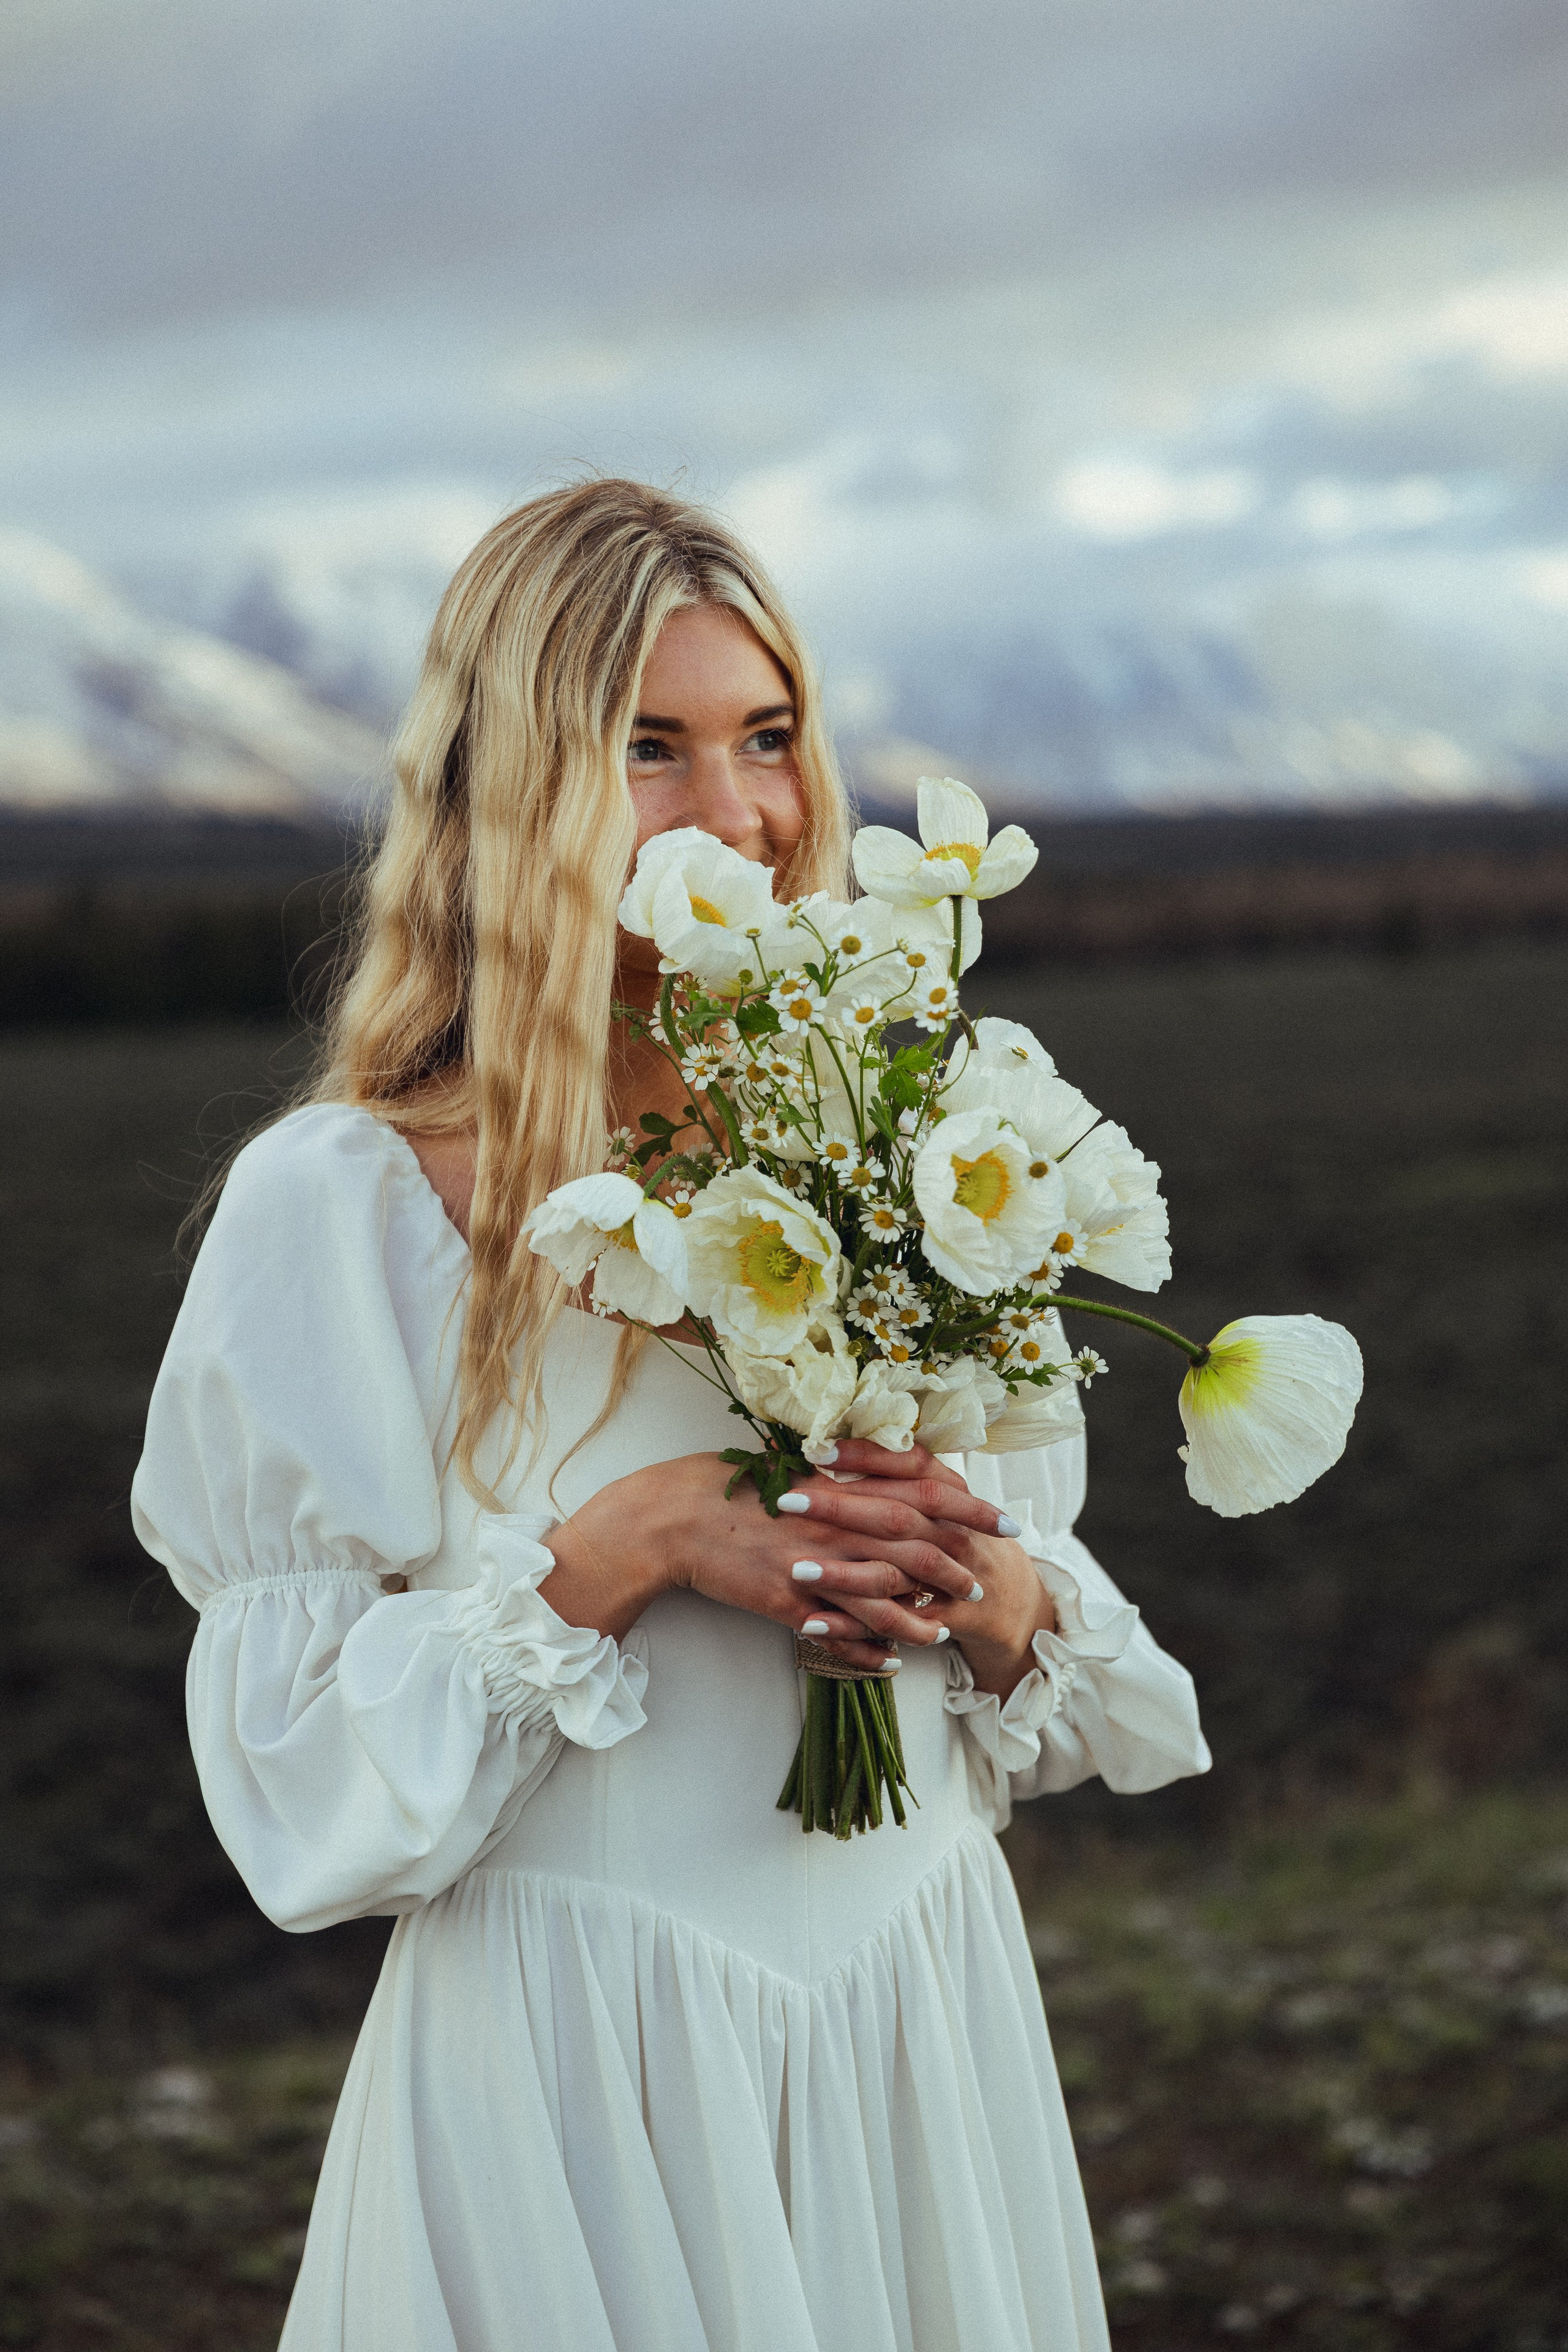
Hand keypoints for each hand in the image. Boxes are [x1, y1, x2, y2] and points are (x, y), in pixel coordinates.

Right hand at [541, 1447, 1013, 1676]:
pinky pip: (838, 1632)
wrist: (673, 1518)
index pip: (923, 1492)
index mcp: (840, 1484)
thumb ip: (839, 1476)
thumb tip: (878, 1476)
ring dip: (919, 1616)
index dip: (970, 1509)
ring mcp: (812, 1565)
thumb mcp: (789, 1469)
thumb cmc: (728, 1485)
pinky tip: (889, 1662)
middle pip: (915, 1546)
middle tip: (988, 1583)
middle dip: (958, 1566)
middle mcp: (835, 1523)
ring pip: (883, 1596)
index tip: (1005, 1520)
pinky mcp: (787, 1602)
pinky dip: (867, 1650)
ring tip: (944, 1631)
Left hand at [777, 1440, 1057, 1697]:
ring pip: (895, 1573)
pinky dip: (851, 1626)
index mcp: (949, 1492)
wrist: (1000, 1595)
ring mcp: (949, 1576)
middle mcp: (951, 1531)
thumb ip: (892, 1474)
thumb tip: (825, 1445)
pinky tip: (811, 1623)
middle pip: (895, 1515)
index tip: (815, 1450)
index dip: (864, 1456)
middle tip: (785, 1501)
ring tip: (795, 1569)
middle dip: (838, 1508)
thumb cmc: (950, 1534)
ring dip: (843, 1573)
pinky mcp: (937, 1619)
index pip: (908, 1464)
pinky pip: (890, 1625)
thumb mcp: (935, 1496)